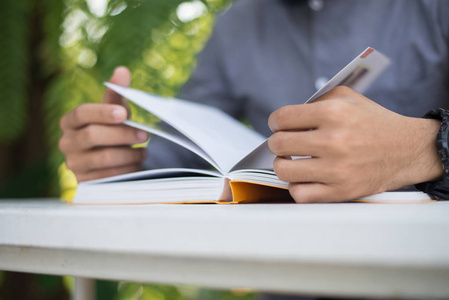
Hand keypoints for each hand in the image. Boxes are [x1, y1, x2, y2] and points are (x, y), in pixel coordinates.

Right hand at [59, 67, 147, 181]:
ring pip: (102, 158)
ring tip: (143, 152)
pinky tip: (137, 165)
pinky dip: (126, 170)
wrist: (111, 162)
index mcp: (70, 121)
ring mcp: (73, 164)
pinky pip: (108, 177)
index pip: (81, 113)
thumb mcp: (116, 112)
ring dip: (128, 154)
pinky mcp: (85, 183)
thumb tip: (123, 71)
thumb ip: (117, 93)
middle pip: (92, 136)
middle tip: (145, 134)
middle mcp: (66, 142)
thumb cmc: (112, 130)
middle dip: (122, 134)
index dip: (101, 112)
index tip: (123, 113)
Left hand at [268, 86, 442, 202]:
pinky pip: (300, 194)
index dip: (275, 121)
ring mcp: (337, 170)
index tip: (279, 125)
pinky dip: (296, 186)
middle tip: (284, 143)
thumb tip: (284, 119)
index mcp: (334, 113)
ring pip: (284, 170)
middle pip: (278, 144)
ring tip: (291, 160)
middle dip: (277, 142)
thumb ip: (315, 101)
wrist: (408, 150)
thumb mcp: (347, 98)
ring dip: (283, 164)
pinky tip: (303, 177)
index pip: (282, 118)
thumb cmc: (373, 122)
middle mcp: (335, 141)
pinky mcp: (341, 192)